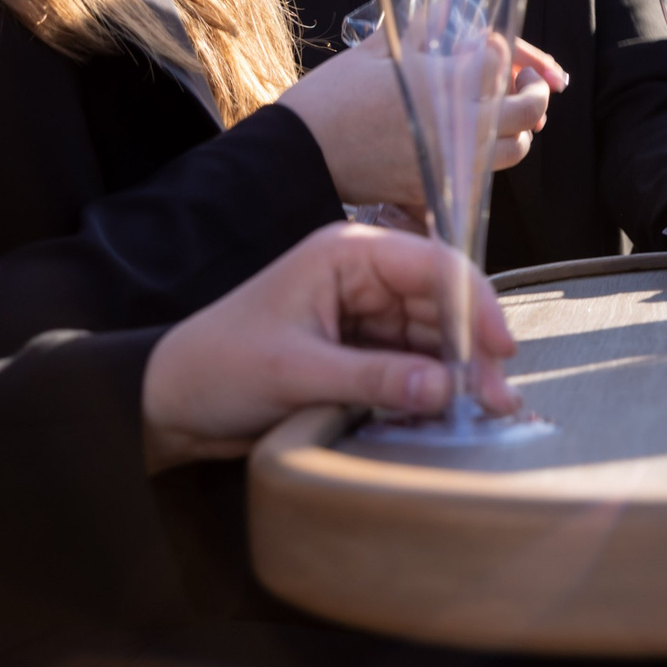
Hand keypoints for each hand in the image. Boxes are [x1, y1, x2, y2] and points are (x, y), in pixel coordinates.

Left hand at [141, 223, 519, 471]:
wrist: (166, 404)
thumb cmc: (215, 368)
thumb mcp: (294, 372)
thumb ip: (372, 378)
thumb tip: (444, 387)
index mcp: (346, 255)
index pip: (433, 266)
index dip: (475, 303)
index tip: (500, 347)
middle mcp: (364, 277)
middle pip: (443, 304)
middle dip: (473, 350)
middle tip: (499, 397)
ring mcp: (365, 315)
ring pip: (435, 338)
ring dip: (460, 373)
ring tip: (487, 411)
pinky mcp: (362, 351)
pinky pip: (413, 364)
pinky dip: (434, 388)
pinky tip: (454, 412)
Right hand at [279, 38, 565, 208]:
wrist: (297, 155)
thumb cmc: (329, 99)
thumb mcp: (373, 54)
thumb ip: (418, 29)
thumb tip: (447, 5)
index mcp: (441, 83)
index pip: (500, 62)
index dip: (504, 51)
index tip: (492, 47)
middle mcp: (456, 125)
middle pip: (527, 112)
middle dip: (534, 92)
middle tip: (528, 81)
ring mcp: (450, 162)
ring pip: (514, 150)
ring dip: (518, 130)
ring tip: (505, 114)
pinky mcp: (436, 189)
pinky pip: (483, 180)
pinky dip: (488, 162)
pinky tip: (474, 145)